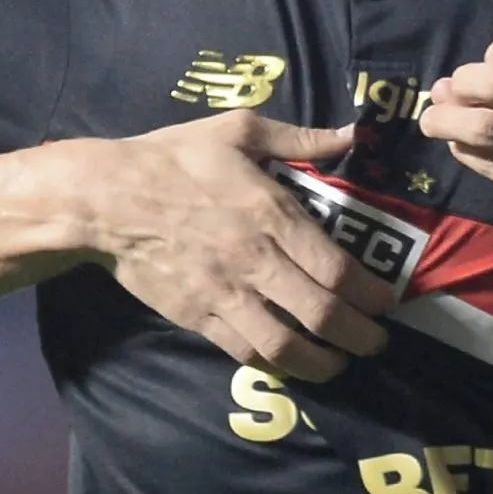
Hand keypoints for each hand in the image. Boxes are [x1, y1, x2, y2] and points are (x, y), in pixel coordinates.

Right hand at [78, 112, 396, 381]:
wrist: (105, 198)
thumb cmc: (174, 158)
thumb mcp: (238, 129)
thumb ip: (299, 138)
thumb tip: (351, 132)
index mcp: (271, 214)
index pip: (337, 268)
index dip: (371, 294)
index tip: (387, 303)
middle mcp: (255, 260)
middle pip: (322, 314)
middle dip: (361, 337)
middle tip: (378, 342)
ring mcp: (224, 294)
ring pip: (286, 345)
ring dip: (323, 364)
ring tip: (341, 364)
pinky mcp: (197, 316)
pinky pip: (244, 351)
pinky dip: (274, 364)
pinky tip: (291, 363)